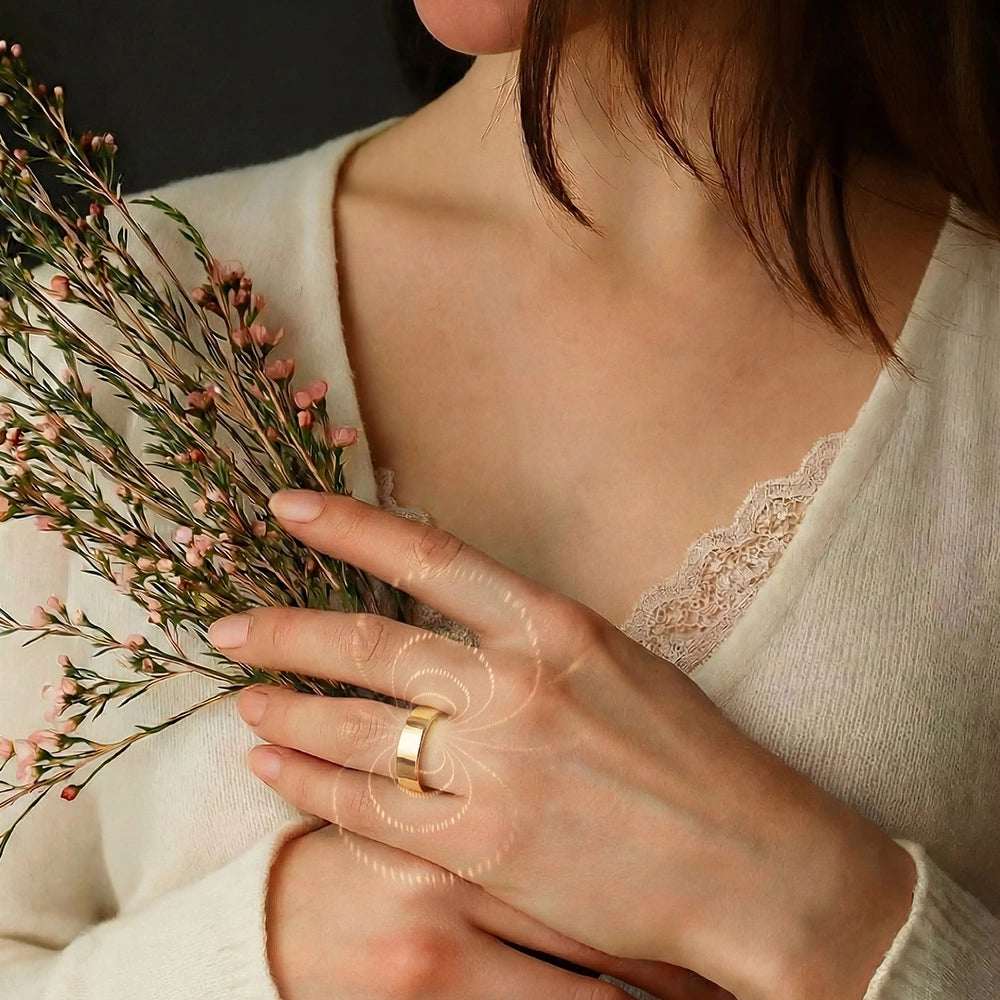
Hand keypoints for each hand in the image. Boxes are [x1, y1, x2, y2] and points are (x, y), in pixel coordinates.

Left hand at [210, 490, 916, 999]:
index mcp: (556, 626)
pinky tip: (275, 767)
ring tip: (246, 701)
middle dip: (285, 632)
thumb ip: (533, 636)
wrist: (752, 862)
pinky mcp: (486, 847)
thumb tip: (453, 617)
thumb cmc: (696, 754)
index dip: (348, 528)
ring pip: (360, 729)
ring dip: (289, 710)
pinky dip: (312, 785)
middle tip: (227, 627)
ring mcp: (499, 768)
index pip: (428, 558)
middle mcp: (519, 687)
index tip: (286, 511)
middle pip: (370, 646)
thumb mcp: (621, 660)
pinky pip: (373, 811)